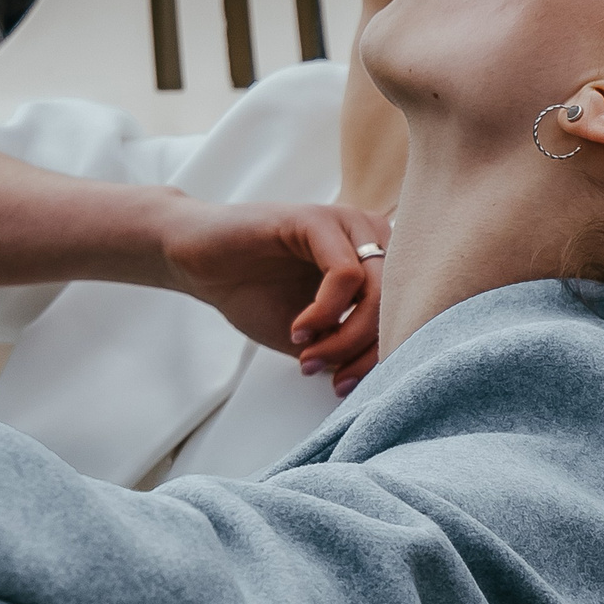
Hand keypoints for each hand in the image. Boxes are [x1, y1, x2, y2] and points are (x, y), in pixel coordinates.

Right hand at [156, 199, 388, 394]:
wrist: (198, 264)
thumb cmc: (252, 293)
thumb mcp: (311, 334)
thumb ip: (347, 346)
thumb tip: (384, 377)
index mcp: (377, 261)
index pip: (405, 313)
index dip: (381, 358)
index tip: (343, 385)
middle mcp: (371, 237)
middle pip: (398, 304)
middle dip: (364, 352)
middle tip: (328, 376)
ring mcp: (346, 224)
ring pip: (378, 291)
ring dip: (346, 336)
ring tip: (308, 356)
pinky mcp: (317, 218)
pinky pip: (346, 273)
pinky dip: (326, 311)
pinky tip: (299, 330)